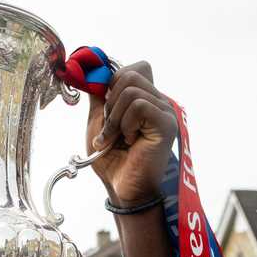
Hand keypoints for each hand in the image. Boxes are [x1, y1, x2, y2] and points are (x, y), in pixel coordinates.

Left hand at [85, 62, 177, 206]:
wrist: (121, 188)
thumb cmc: (112, 159)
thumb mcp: (99, 122)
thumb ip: (99, 96)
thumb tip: (91, 72)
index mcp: (144, 99)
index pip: (134, 68)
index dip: (113, 82)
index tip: (105, 109)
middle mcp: (158, 102)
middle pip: (130, 74)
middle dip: (110, 102)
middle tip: (111, 128)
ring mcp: (164, 111)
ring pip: (131, 89)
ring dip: (116, 117)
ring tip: (119, 138)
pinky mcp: (166, 123)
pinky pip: (139, 105)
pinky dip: (126, 123)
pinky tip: (131, 140)